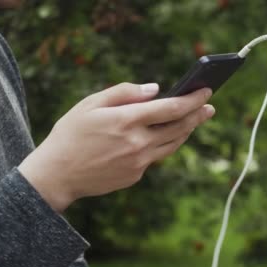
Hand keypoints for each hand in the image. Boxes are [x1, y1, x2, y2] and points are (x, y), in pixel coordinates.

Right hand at [18, 83, 213, 212]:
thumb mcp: (90, 104)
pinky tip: (163, 136)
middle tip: (209, 107)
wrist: (57, 175)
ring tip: (194, 120)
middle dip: (197, 115)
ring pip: (173, 144)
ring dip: (186, 131)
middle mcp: (137, 143)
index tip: (206, 92)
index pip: (171, 108)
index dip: (193, 99)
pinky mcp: (136, 175)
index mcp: (126, 120)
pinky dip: (161, 144)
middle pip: (179, 128)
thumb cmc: (70, 134)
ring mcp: (138, 163)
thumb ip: (124, 92)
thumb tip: (155, 89)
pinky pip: (154, 157)